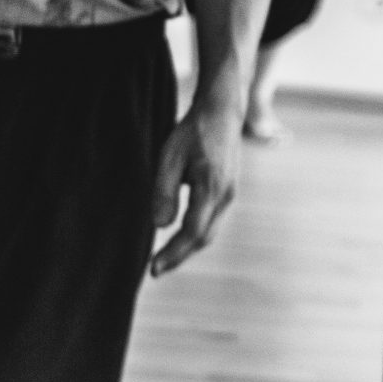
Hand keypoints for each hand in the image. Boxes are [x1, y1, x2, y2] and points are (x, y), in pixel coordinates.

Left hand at [150, 101, 240, 275]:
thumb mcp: (170, 156)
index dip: (173, 253)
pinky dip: (195, 234)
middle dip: (179, 256)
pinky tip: (180, 236)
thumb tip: (161, 225)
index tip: (153, 269)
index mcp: (212, 188)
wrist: (222, 111)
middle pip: (204, 238)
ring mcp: (230, 194)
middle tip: (155, 270)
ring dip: (188, 247)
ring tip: (165, 258)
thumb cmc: (193, 130)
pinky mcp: (227, 191)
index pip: (192, 232)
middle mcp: (226, 195)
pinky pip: (212, 221)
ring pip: (209, 231)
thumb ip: (164, 191)